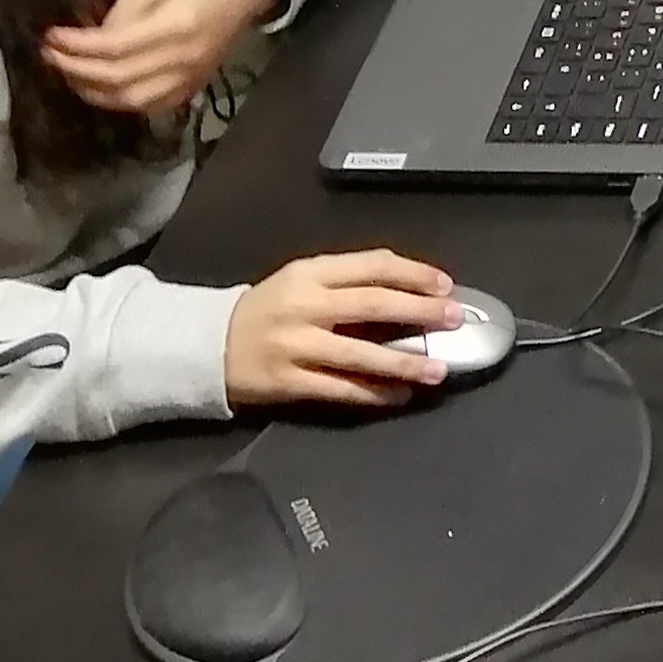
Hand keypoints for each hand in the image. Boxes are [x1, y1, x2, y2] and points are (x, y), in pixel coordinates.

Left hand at [42, 0, 279, 116]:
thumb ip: (124, 8)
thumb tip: (96, 39)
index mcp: (175, 25)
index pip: (114, 48)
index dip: (77, 47)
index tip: (51, 37)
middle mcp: (182, 59)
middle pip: (117, 79)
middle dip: (75, 70)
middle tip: (50, 56)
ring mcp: (190, 78)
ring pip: (130, 101)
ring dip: (92, 91)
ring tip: (69, 74)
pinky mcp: (192, 87)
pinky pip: (149, 108)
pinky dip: (119, 103)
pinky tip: (101, 89)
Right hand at [224, 250, 461, 411]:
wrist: (208, 345)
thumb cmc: (267, 310)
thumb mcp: (301, 281)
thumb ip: (346, 282)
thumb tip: (408, 292)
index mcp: (310, 272)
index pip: (372, 265)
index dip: (413, 273)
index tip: (445, 285)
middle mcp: (305, 306)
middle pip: (372, 304)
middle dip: (419, 311)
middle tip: (454, 319)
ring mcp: (296, 346)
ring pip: (360, 354)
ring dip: (404, 362)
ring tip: (438, 370)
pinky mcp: (288, 382)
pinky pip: (340, 389)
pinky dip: (374, 394)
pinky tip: (400, 396)